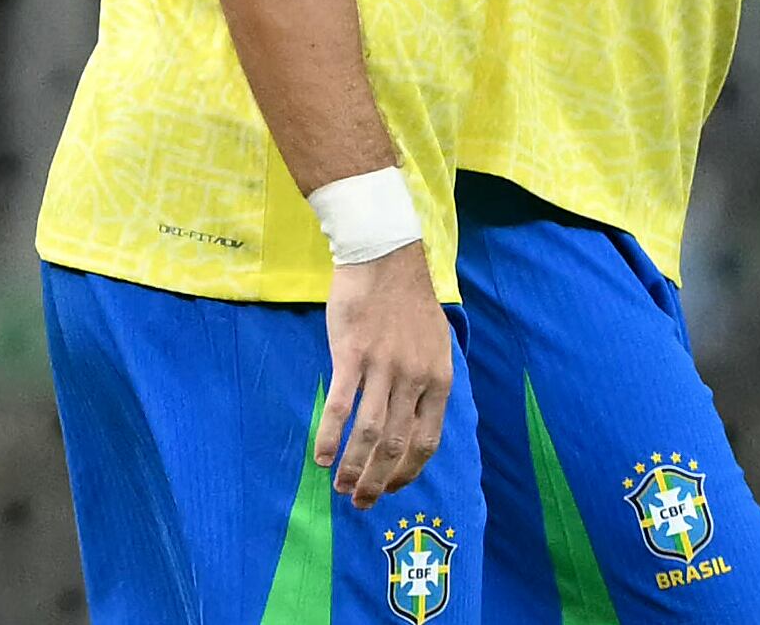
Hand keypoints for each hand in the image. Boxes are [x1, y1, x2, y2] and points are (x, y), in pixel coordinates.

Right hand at [314, 245, 453, 506]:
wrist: (385, 257)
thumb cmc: (408, 303)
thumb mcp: (435, 343)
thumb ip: (428, 382)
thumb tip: (418, 422)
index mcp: (438, 378)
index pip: (428, 440)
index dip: (409, 472)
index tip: (391, 488)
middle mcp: (414, 378)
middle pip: (397, 445)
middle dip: (378, 480)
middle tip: (361, 502)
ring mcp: (383, 367)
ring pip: (368, 433)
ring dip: (353, 467)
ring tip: (340, 486)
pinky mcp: (352, 356)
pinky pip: (341, 407)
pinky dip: (330, 437)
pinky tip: (321, 457)